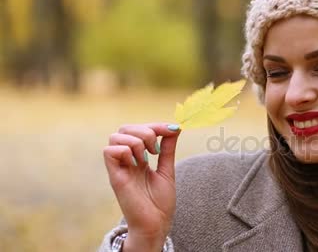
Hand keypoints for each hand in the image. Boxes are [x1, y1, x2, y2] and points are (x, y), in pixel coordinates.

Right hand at [103, 123, 180, 249]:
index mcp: (138, 158)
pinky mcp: (115, 177)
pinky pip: (110, 152)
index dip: (155, 125)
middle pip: (124, 128)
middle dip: (146, 130)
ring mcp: (119, 168)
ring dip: (137, 142)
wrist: (156, 224)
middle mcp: (126, 160)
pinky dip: (126, 151)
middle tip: (157, 149)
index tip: (173, 129)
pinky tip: (138, 164)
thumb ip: (168, 149)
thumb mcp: (167, 169)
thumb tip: (175, 128)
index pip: (138, 129)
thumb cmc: (160, 202)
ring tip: (147, 159)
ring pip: (115, 136)